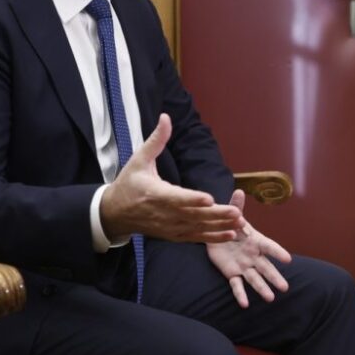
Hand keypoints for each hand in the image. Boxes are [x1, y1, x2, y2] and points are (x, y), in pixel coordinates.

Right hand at [101, 114, 243, 242]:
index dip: (192, 199)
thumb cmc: (129, 183)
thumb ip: (156, 140)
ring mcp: (169, 226)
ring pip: (197, 228)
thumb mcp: (139, 159)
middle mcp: (164, 213)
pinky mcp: (173, 234)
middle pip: (192, 216)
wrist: (115, 213)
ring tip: (240, 223)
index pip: (176, 198)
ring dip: (219, 227)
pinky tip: (231, 234)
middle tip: (235, 212)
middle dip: (215, 215)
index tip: (209, 199)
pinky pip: (195, 237)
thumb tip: (166, 117)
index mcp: (155, 193)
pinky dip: (212, 237)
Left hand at [207, 190, 291, 306]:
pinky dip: (240, 295)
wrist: (215, 236)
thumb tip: (239, 191)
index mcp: (256, 241)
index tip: (288, 259)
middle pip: (266, 268)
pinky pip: (237, 286)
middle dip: (275, 277)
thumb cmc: (229, 225)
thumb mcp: (231, 215)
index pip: (269, 247)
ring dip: (262, 289)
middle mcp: (253, 256)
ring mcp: (244, 266)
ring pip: (255, 279)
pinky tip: (245, 305)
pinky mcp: (232, 274)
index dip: (277, 253)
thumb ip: (236, 206)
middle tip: (285, 287)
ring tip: (270, 299)